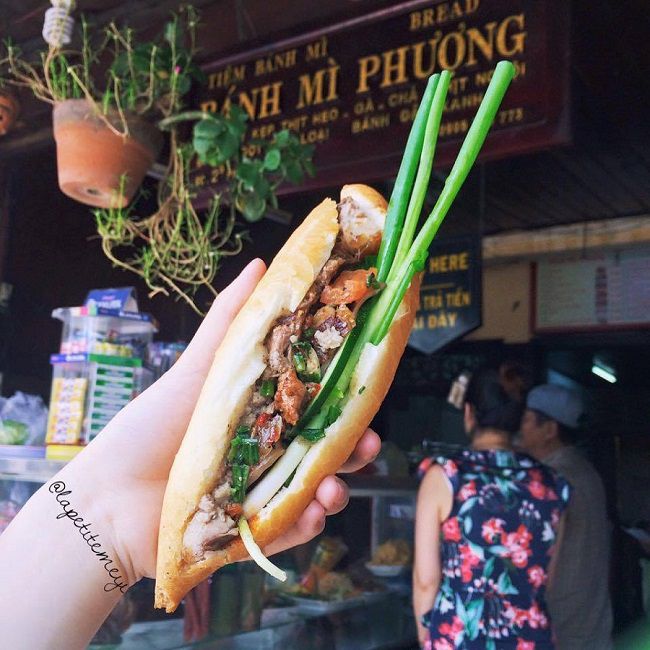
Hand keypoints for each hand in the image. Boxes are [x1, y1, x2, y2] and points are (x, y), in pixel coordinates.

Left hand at [76, 259, 379, 583]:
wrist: (110, 495)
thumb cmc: (151, 427)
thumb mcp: (198, 369)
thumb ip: (230, 321)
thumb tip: (260, 265)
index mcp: (263, 416)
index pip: (317, 406)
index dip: (346, 399)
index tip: (366, 386)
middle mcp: (269, 454)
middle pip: (326, 451)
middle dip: (355, 448)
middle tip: (367, 442)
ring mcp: (262, 495)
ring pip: (316, 492)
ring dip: (336, 490)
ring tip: (334, 489)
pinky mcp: (252, 532)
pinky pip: (290, 531)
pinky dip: (307, 526)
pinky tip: (312, 514)